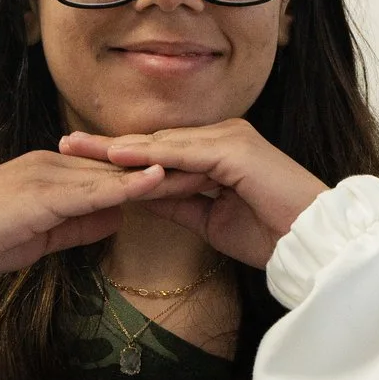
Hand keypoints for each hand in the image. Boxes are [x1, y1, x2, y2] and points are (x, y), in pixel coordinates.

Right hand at [0, 152, 206, 276]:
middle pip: (120, 164)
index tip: (193, 176)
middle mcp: (53, 163)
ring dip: (157, 172)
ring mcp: (47, 173)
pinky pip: (93, 187)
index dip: (152, 173)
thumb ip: (80, 221)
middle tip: (212, 167)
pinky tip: (157, 179)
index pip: (113, 171)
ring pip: (113, 171)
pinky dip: (127, 184)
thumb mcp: (42, 233)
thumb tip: (117, 216)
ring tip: (202, 171)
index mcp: (53, 171)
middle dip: (166, 167)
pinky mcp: (41, 191)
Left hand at [59, 120, 326, 268]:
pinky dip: (150, 154)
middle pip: (155, 141)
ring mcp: (230, 138)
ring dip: (120, 146)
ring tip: (79, 147)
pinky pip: (183, 153)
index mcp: (218, 151)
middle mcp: (222, 136)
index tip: (81, 159)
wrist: (313, 242)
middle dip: (109, 145)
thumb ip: (176, 201)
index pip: (159, 151)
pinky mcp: (235, 150)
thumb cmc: (269, 234)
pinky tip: (119, 156)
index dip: (120, 156)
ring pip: (164, 143)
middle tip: (65, 143)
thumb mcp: (209, 219)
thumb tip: (138, 196)